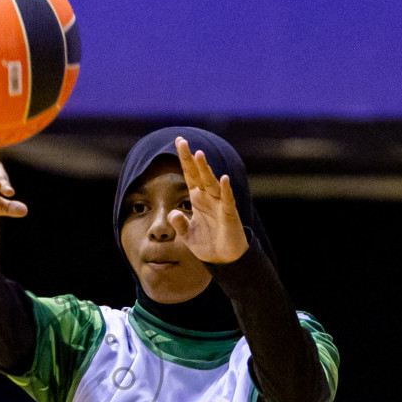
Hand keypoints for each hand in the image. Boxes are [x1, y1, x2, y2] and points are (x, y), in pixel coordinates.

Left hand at [168, 136, 247, 264]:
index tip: (178, 141)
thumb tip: (172, 213)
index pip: (189, 175)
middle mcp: (208, 197)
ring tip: (198, 154)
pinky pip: (227, 200)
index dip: (184, 159)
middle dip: (191, 158)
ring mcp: (219, 204)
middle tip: (182, 141)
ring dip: (205, 169)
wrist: (224, 260)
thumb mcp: (187, 235)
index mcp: (197, 198)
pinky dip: (226, 190)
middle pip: (199, 173)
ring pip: (212, 183)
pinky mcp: (229, 215)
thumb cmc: (207, 244)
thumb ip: (179, 224)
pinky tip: (223, 179)